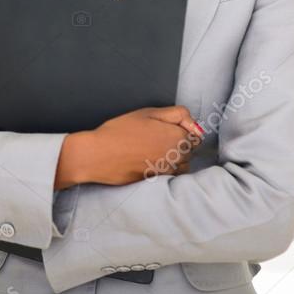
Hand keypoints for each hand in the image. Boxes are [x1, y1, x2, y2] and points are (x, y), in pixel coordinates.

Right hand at [57, 106, 202, 187]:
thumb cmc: (120, 131)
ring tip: (151, 148)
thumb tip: (195, 125)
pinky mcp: (159, 180)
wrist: (98, 155)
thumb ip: (177, 115)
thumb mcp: (148, 112)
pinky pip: (172, 174)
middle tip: (154, 135)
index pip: (195, 134)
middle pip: (190, 149)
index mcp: (177, 137)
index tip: (165, 126)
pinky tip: (149, 159)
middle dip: (178, 142)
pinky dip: (165, 167)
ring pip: (182, 163)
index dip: (181, 128)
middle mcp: (177, 156)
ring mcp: (168, 170)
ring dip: (174, 156)